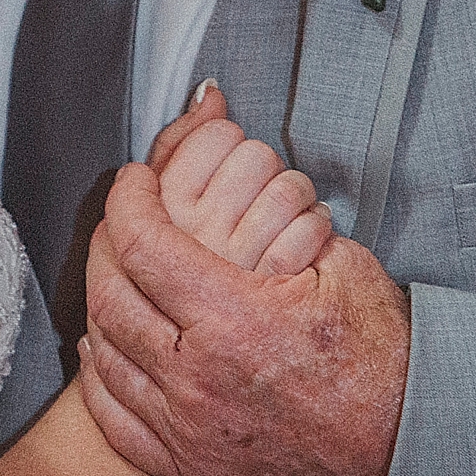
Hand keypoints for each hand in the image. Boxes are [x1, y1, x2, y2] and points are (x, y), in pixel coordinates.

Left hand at [79, 162, 410, 475]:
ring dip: (100, 302)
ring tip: (115, 270)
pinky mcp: (192, 470)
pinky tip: (104, 346)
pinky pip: (115, 420)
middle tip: (122, 217)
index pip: (142, 242)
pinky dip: (100, 377)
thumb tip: (245, 182)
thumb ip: (283, 218)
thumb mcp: (342, 265)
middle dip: (106, 242)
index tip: (136, 180)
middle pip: (110, 294)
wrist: (404, 452)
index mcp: (236, 317)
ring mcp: (190, 431)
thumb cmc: (381, 358)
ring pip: (106, 354)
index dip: (129, 198)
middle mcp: (199, 378)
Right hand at [145, 83, 333, 279]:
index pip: (209, 137)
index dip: (223, 147)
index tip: (218, 172)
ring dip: (292, 202)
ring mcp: (236, 265)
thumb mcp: (167, 219)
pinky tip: (303, 252)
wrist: (226, 383)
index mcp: (160, 219)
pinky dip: (315, 231)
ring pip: (286, 185)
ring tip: (276, 231)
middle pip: (249, 154)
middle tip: (248, 207)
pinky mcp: (278, 292)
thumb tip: (207, 92)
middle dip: (258, 173)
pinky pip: (311, 224)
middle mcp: (193, 240)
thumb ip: (180, 148)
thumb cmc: (195, 297)